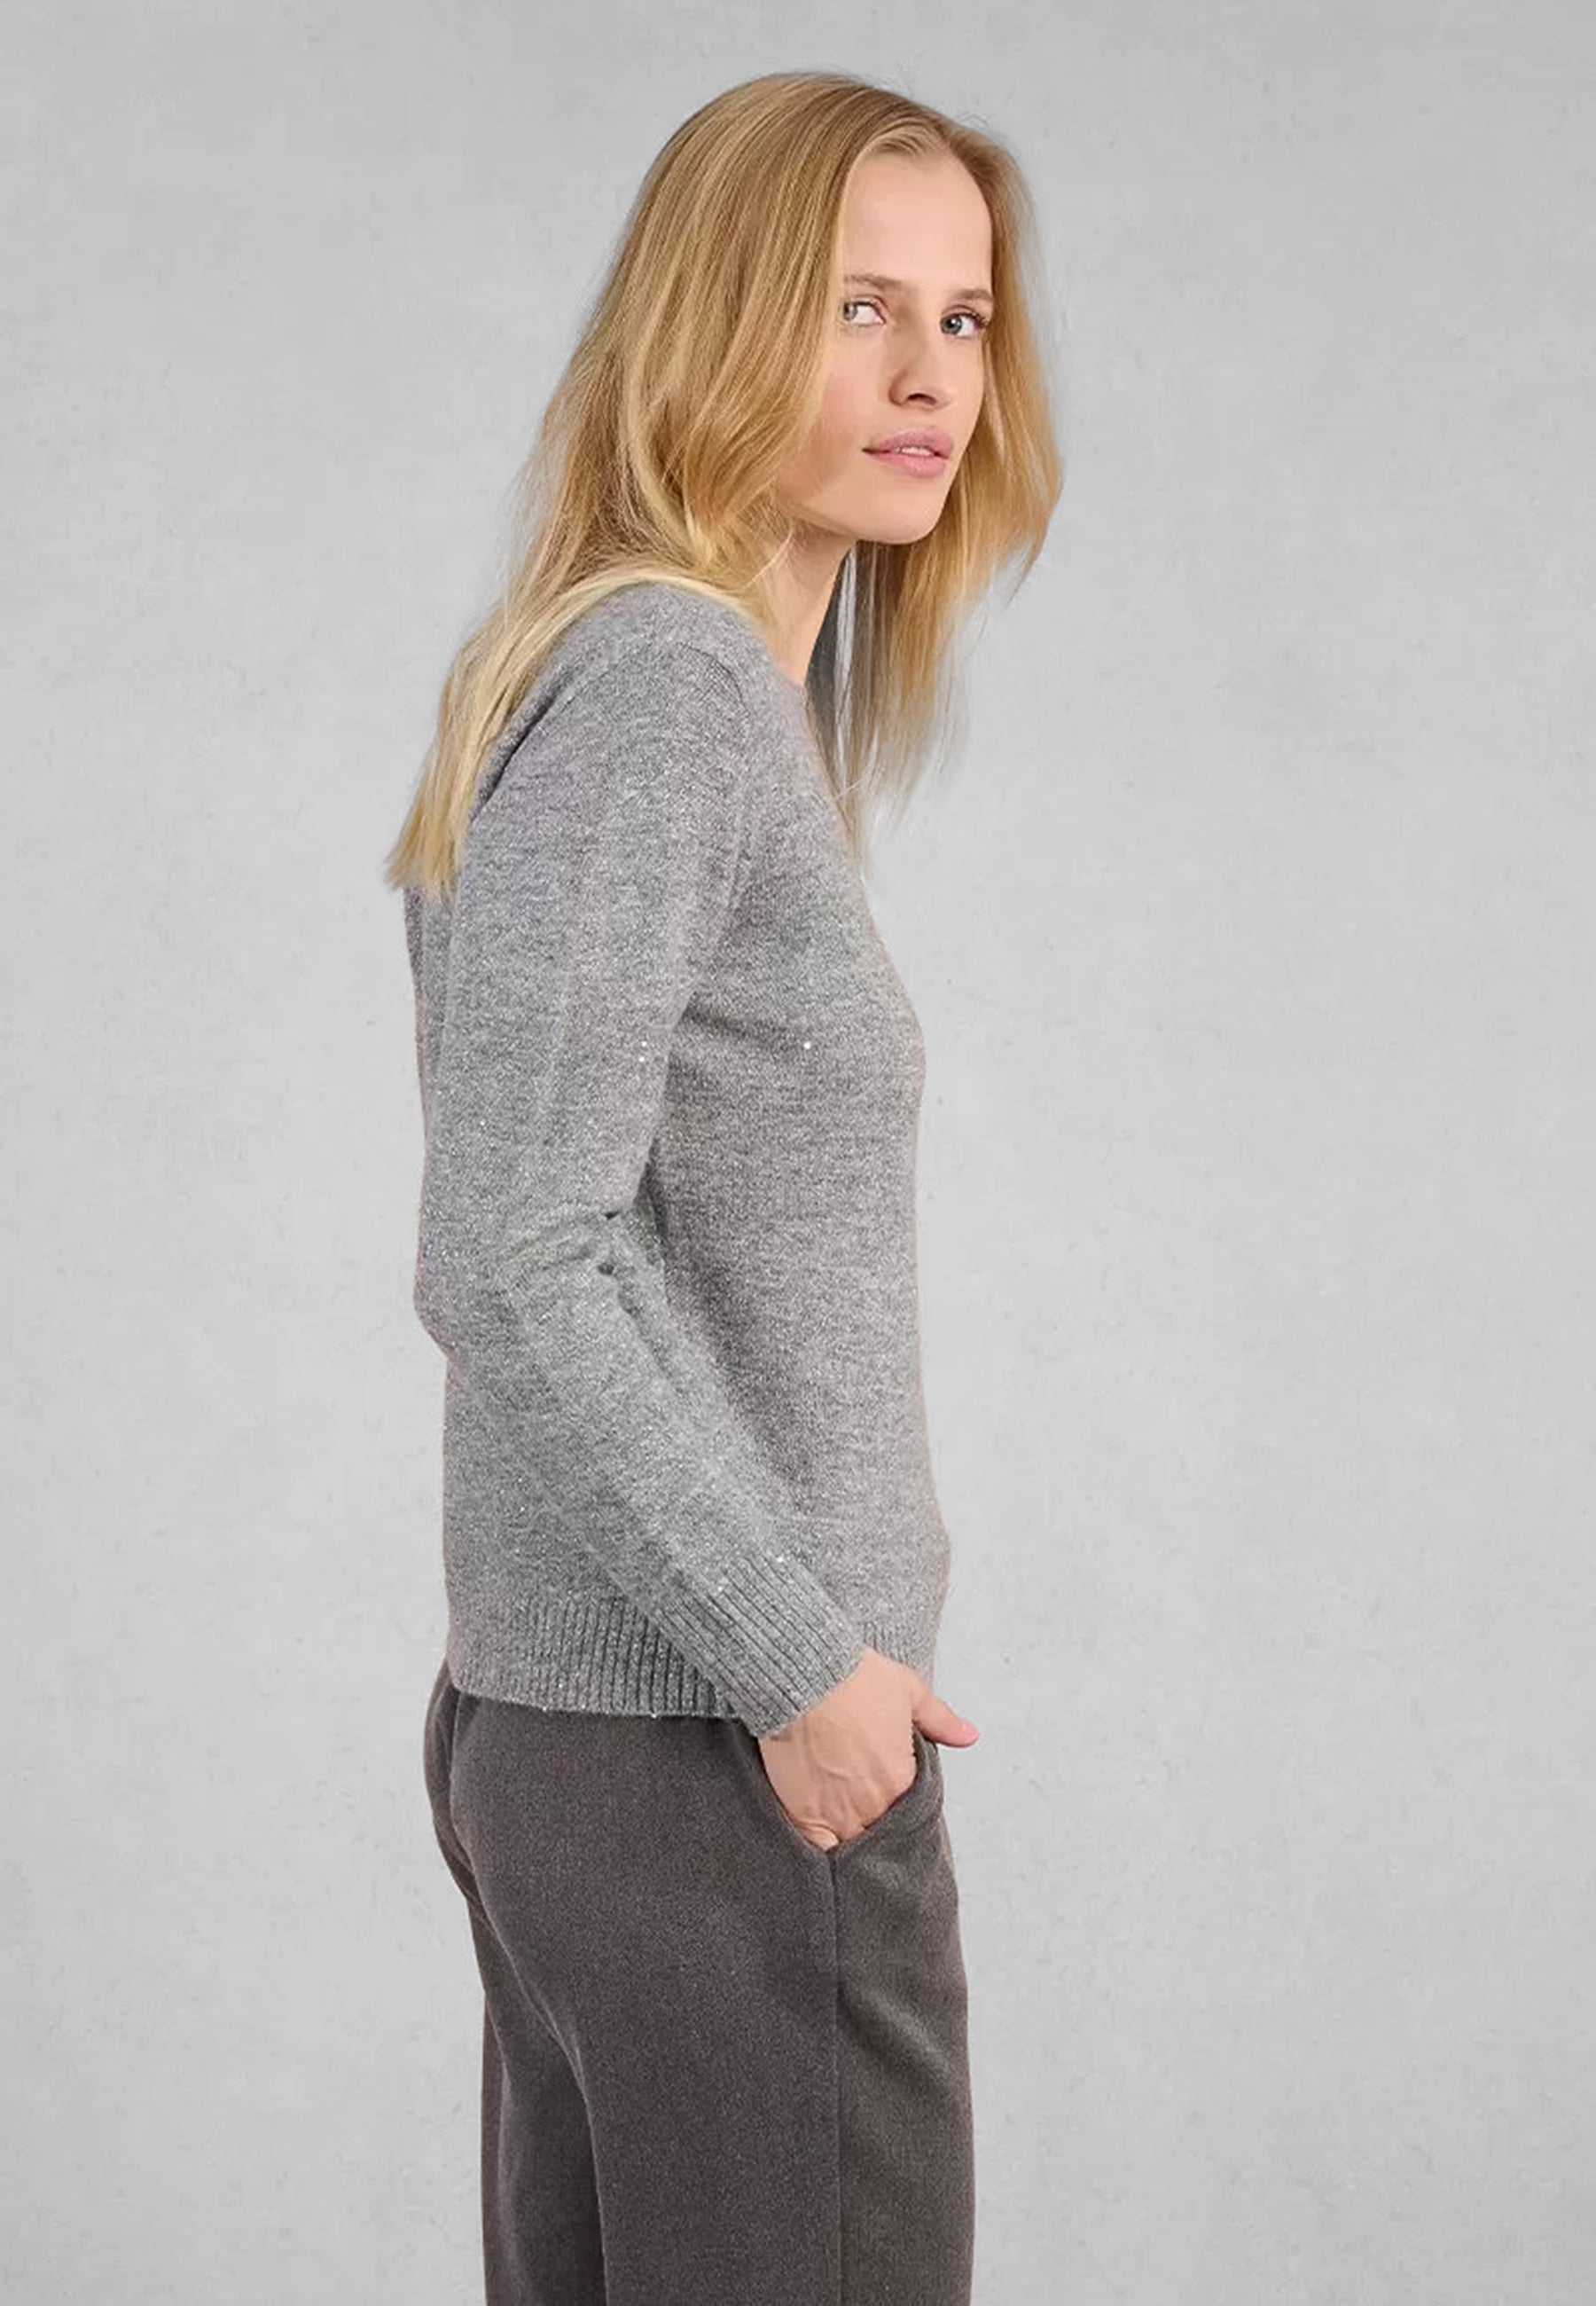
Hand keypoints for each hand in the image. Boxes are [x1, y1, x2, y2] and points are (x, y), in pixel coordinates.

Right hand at [756, 1646, 979, 1850]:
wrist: (805, 1679)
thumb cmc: (854, 1680)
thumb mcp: (907, 1691)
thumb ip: (939, 1720)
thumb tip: (969, 1735)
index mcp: (902, 1782)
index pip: (909, 1812)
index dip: (899, 1806)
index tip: (888, 1796)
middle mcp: (874, 1806)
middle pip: (879, 1833)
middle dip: (875, 1825)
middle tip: (863, 1810)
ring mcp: (838, 1816)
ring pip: (850, 1847)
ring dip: (849, 1838)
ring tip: (841, 1826)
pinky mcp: (805, 1816)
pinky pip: (818, 1850)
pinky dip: (821, 1850)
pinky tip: (820, 1844)